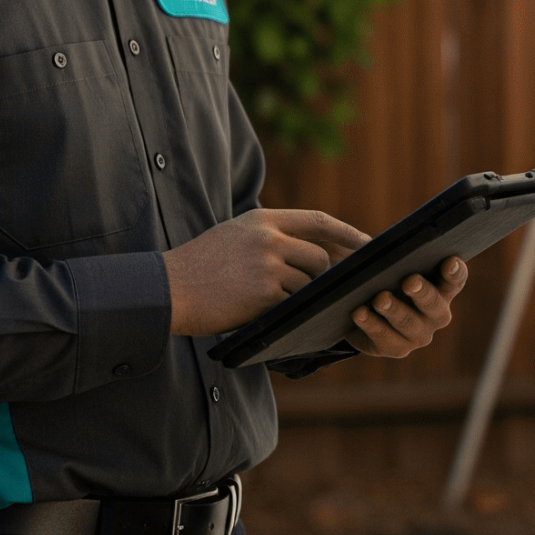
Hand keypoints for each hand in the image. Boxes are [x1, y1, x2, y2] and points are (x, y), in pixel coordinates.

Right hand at [165, 209, 365, 336]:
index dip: (348, 233)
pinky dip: (291, 311)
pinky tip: (279, 315)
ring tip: (280, 302)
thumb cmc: (199, 267)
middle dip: (324, 276)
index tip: (368, 243)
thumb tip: (312, 251)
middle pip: (320, 257)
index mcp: (262, 219)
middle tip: (325, 289)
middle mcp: (268, 238)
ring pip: (308, 283)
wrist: (166, 289)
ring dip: (302, 296)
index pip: (318, 220)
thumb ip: (269, 236)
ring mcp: (267, 265)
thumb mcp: (234, 235)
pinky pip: (294, 303)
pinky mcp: (264, 294)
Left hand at [350, 257, 468, 357]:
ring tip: (379, 299)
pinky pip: (385, 339)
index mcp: (441, 288)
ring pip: (409, 324)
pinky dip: (372, 325)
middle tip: (409, 281)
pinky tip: (359, 313)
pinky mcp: (396, 348)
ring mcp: (418, 335)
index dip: (455, 271)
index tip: (449, 261)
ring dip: (394, 310)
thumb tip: (372, 246)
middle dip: (423, 292)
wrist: (361, 308)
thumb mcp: (387, 263)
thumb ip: (389, 254)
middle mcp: (436, 315)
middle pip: (435, 305)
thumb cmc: (381, 277)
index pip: (455, 279)